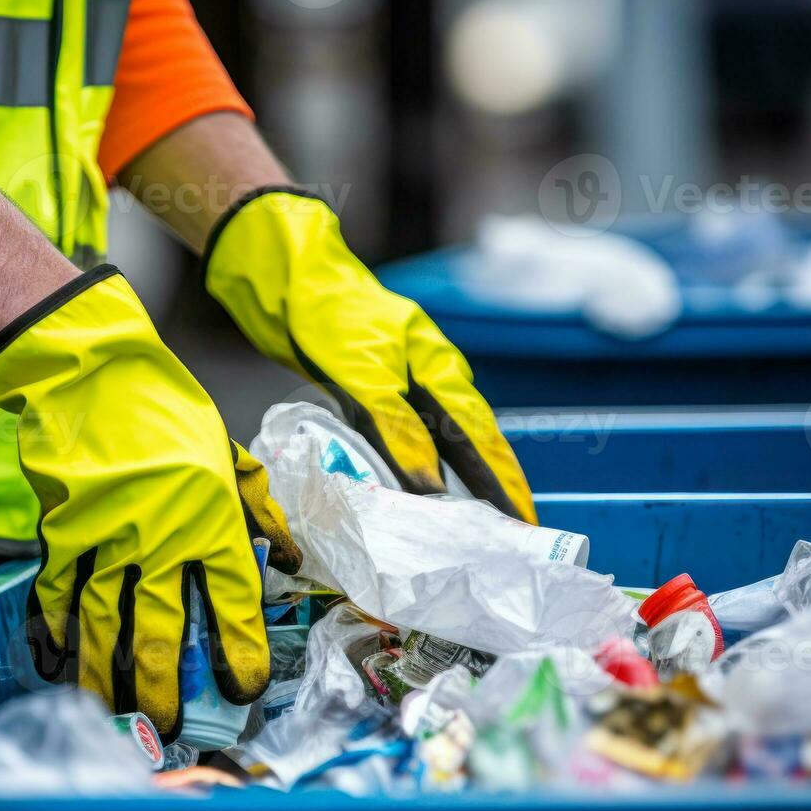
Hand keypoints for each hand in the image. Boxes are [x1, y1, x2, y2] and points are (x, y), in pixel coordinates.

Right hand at [0, 266, 294, 735]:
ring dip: (106, 676)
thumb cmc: (166, 410)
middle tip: (169, 724)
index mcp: (211, 522)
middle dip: (163, 689)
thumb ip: (263, 511)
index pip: (234, 606)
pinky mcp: (61, 533)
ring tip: (111, 714)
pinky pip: (58, 594)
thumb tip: (289, 559)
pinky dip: (57, 630)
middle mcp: (160, 541)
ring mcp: (105, 541)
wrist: (90, 373)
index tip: (245, 688)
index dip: (241, 654)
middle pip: (159, 633)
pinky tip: (60, 658)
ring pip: (104, 626)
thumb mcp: (231, 454)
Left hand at [203, 188, 536, 522]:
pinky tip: (420, 492)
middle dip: (495, 488)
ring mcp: (404, 386)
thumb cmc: (330, 315)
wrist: (286, 278)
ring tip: (476, 523)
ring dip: (460, 482)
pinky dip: (420, 470)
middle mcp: (430, 378)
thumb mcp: (366, 372)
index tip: (524, 521)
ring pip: (442, 444)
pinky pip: (407, 442)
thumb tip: (430, 484)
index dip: (505, 482)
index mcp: (441, 367)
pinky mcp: (373, 394)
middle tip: (513, 533)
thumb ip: (397, 427)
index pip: (482, 437)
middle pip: (472, 443)